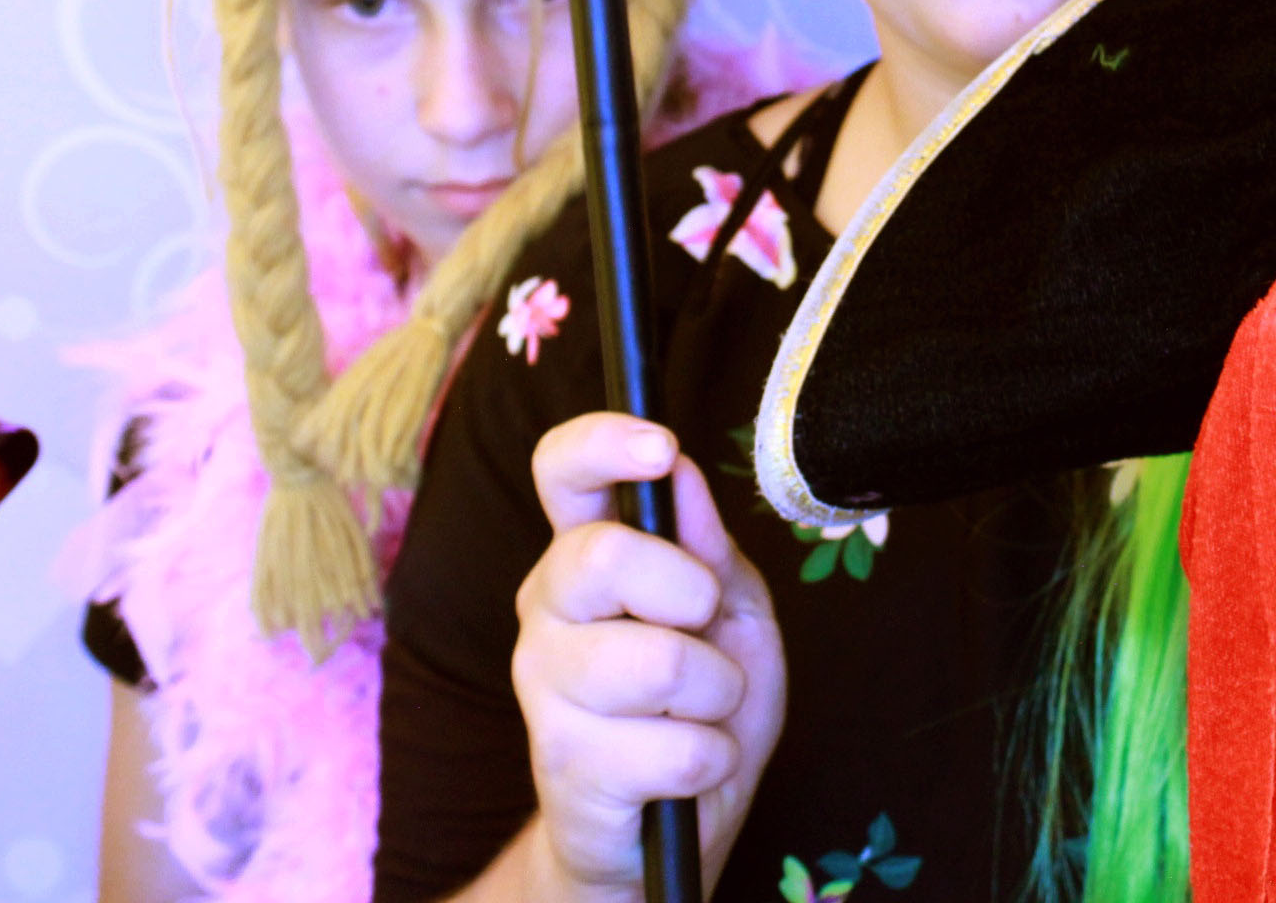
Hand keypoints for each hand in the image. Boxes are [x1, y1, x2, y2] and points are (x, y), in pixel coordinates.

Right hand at [511, 413, 785, 901]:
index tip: (660, 446)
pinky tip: (683, 769)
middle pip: (602, 558)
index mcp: (585, 555)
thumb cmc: (699, 708)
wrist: (663, 832)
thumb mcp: (730, 616)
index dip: (603, 443)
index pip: (562, 471)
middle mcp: (546, 609)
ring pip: (659, 664)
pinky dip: (712, 760)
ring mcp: (544, 687)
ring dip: (716, 694)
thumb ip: (710, 549)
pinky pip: (681, 749)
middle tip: (700, 629)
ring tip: (700, 713)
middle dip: (687, 594)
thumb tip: (684, 475)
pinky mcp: (564, 765)